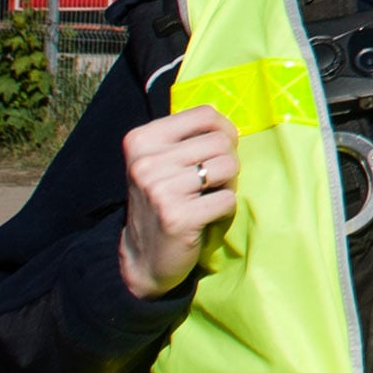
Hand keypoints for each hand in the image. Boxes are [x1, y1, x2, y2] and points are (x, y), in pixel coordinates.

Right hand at [117, 108, 242, 299]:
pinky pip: (228, 199)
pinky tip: (206, 216)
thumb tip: (231, 124)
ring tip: (209, 197)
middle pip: (221, 141)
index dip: (223, 130)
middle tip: (212, 182)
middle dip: (227, 161)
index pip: (204, 114)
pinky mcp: (177, 217)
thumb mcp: (161, 162)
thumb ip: (189, 137)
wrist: (144, 257)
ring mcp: (159, 190)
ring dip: (228, 184)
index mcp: (141, 140)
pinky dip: (225, 209)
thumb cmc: (162, 201)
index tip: (218, 150)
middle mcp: (146, 163)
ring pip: (228, 167)